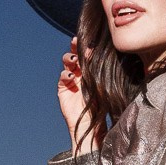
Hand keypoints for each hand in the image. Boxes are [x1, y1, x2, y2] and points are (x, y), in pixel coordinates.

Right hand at [57, 37, 97, 153]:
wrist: (92, 124)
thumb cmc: (102, 105)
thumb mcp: (102, 84)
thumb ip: (98, 68)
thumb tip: (97, 50)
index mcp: (91, 71)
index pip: (86, 54)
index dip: (84, 45)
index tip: (86, 40)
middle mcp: (80, 73)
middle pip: (75, 55)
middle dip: (74, 48)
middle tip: (76, 43)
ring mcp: (71, 80)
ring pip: (67, 63)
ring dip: (69, 58)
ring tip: (74, 60)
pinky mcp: (63, 89)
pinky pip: (62, 77)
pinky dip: (65, 74)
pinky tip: (71, 76)